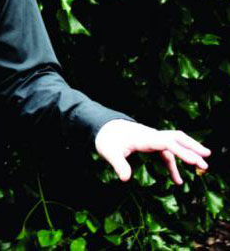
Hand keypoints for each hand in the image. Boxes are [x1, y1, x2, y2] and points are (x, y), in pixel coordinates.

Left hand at [94, 119, 210, 184]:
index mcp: (144, 138)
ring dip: (188, 152)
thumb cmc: (106, 139)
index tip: (195, 161)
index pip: (166, 143)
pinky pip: (167, 153)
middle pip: (176, 138)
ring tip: (203, 165)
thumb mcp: (108, 152)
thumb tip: (125, 179)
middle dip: (192, 147)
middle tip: (206, 158)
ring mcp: (152, 139)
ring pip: (175, 143)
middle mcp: (151, 136)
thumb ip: (118, 165)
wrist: (103, 128)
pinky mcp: (151, 143)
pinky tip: (176, 180)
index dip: (181, 151)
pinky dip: (173, 164)